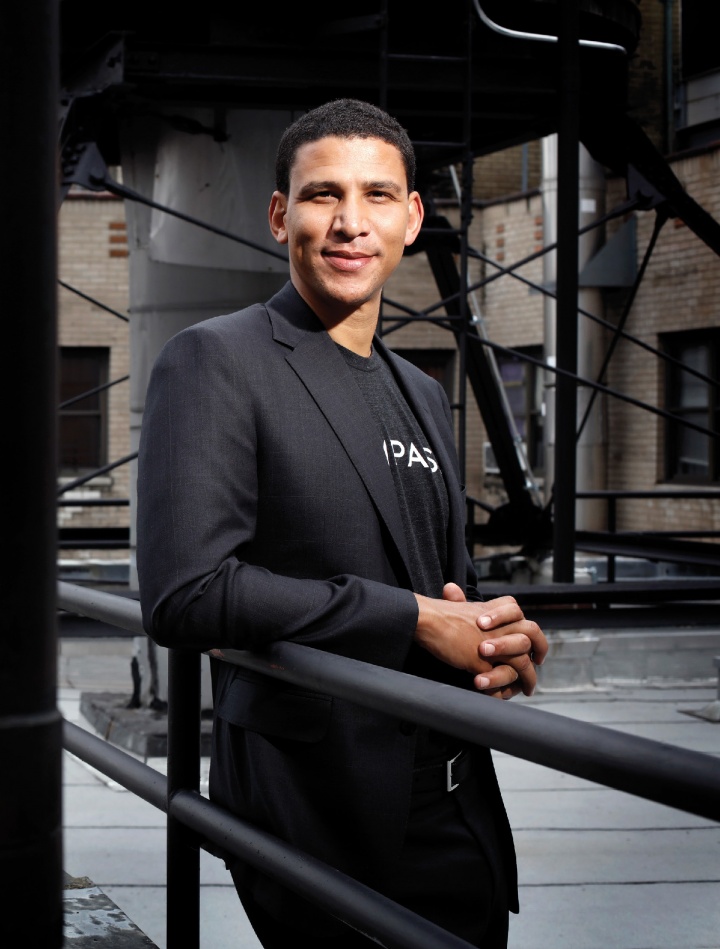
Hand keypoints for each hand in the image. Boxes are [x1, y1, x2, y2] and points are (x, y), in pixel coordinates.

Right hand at [414, 584, 546, 699]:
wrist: (427, 620)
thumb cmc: (437, 613)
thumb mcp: (457, 603)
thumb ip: (464, 602)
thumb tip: (453, 591)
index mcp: (496, 611)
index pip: (522, 618)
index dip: (530, 632)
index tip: (532, 645)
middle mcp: (500, 626)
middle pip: (531, 635)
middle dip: (540, 650)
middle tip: (539, 663)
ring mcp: (493, 644)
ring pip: (521, 662)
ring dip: (527, 678)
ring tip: (528, 690)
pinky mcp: (481, 661)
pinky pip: (498, 679)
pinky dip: (501, 690)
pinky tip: (500, 695)